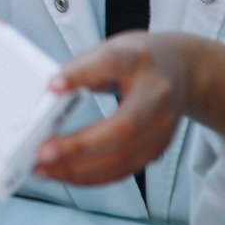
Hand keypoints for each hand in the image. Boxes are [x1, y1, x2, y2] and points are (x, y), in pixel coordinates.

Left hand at [33, 32, 224, 188]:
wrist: (183, 70)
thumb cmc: (139, 59)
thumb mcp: (112, 49)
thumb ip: (83, 68)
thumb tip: (50, 94)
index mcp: (140, 60)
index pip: (111, 63)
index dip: (82, 75)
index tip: (53, 86)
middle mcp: (157, 96)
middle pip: (121, 127)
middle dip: (79, 146)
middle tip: (42, 153)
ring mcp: (162, 126)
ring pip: (123, 158)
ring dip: (80, 170)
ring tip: (44, 170)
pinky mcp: (158, 148)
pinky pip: (123, 169)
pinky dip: (91, 176)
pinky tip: (65, 174)